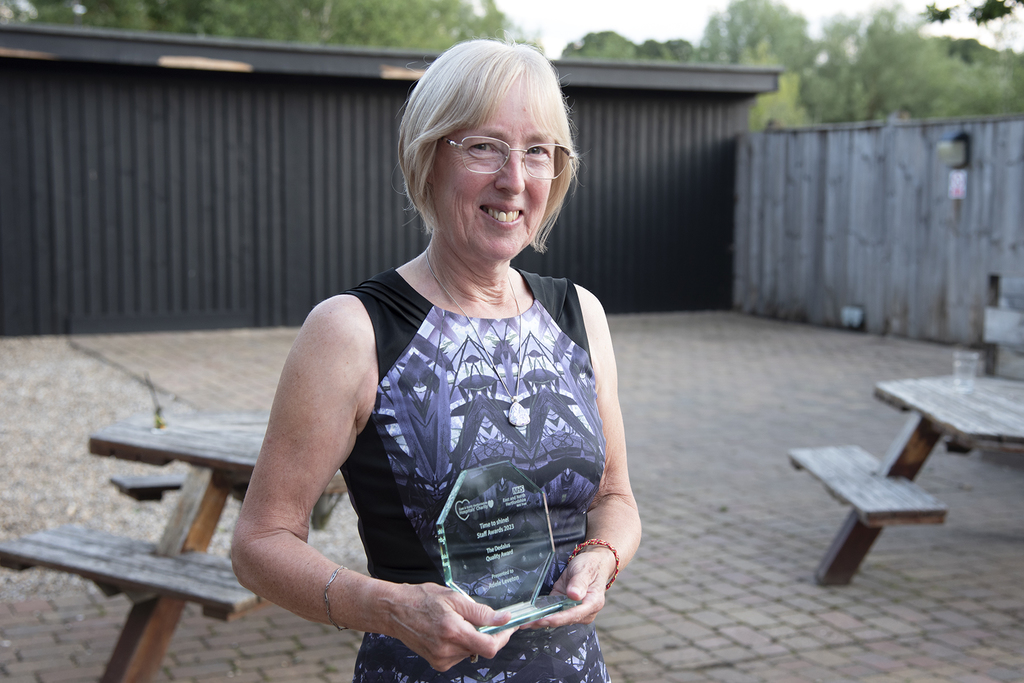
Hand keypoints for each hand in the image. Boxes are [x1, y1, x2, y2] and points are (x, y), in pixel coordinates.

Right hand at [384, 582, 512, 670]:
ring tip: (456, 622)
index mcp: (453, 632)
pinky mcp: (438, 663)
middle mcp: (447, 650)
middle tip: (478, 618)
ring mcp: (442, 659)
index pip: (489, 646)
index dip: (503, 637)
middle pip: (482, 649)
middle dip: (486, 634)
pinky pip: (460, 655)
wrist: (395, 611)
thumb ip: (481, 611)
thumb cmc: (422, 599)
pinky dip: (461, 644)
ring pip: (472, 651)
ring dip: (472, 638)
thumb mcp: (454, 598)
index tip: (508, 627)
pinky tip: (449, 632)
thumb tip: (503, 618)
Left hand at [520, 548, 613, 629]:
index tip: (546, 619)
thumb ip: (580, 583)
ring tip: (524, 622)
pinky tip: (529, 617)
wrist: (592, 563)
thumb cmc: (590, 566)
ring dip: (541, 621)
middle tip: (528, 623)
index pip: (574, 614)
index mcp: (593, 603)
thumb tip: (574, 595)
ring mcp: (574, 610)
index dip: (559, 618)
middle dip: (546, 621)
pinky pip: (554, 613)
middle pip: (564, 620)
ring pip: (557, 619)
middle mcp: (585, 611)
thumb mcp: (585, 570)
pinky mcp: (565, 607)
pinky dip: (542, 615)